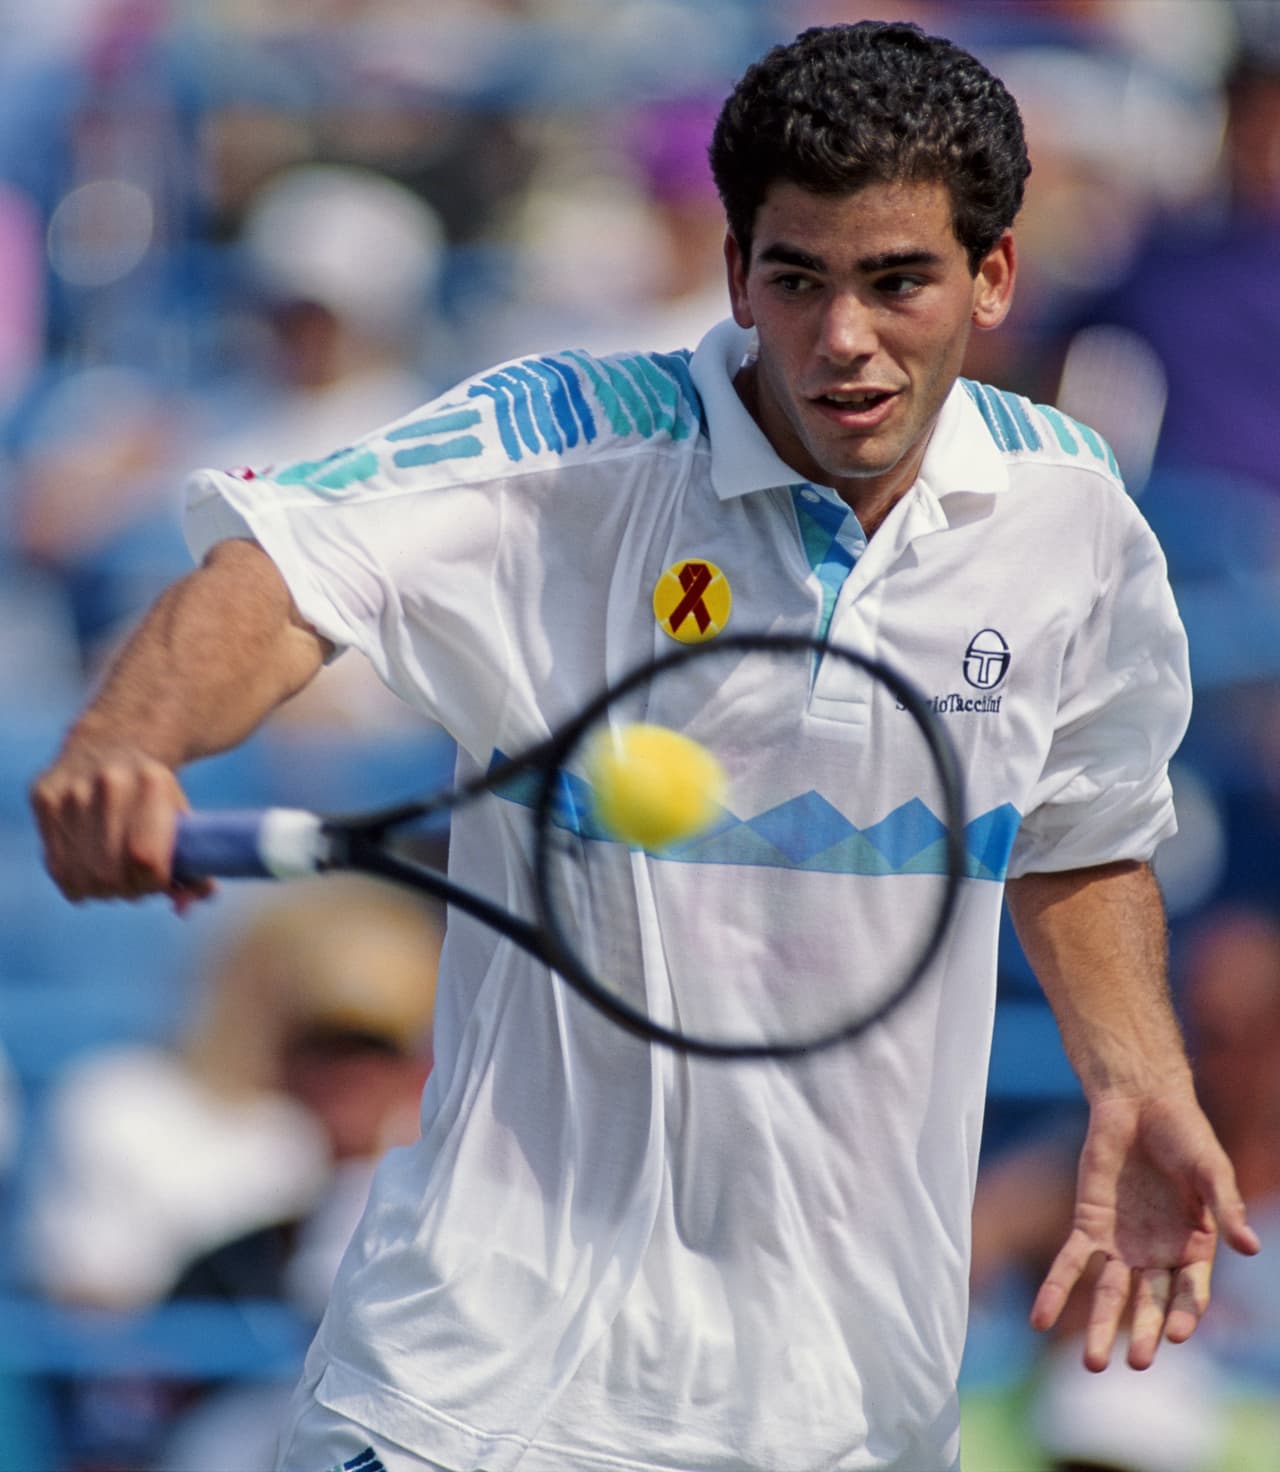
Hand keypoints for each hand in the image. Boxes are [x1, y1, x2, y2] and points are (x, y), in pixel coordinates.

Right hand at [30, 734, 211, 908]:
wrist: (117, 740)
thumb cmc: (159, 796)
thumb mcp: (186, 821)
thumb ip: (197, 865)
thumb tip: (185, 905)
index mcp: (153, 782)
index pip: (145, 859)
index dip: (153, 882)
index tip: (159, 880)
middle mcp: (109, 781)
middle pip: (110, 873)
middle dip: (127, 890)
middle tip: (137, 884)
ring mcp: (70, 789)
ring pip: (79, 876)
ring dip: (101, 890)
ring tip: (116, 878)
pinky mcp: (43, 797)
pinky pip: (56, 867)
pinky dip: (76, 880)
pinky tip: (91, 868)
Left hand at [1030, 1092, 1260, 1371]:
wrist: (1141, 1102)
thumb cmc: (1185, 1135)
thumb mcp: (1211, 1170)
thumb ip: (1225, 1207)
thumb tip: (1250, 1246)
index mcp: (1195, 1248)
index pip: (1190, 1292)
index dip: (1185, 1314)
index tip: (1178, 1336)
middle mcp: (1157, 1255)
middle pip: (1150, 1302)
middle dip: (1144, 1332)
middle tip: (1137, 1363)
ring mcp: (1121, 1244)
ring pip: (1109, 1293)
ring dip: (1099, 1326)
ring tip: (1094, 1364)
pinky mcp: (1089, 1225)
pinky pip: (1069, 1263)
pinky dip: (1055, 1290)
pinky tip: (1038, 1318)